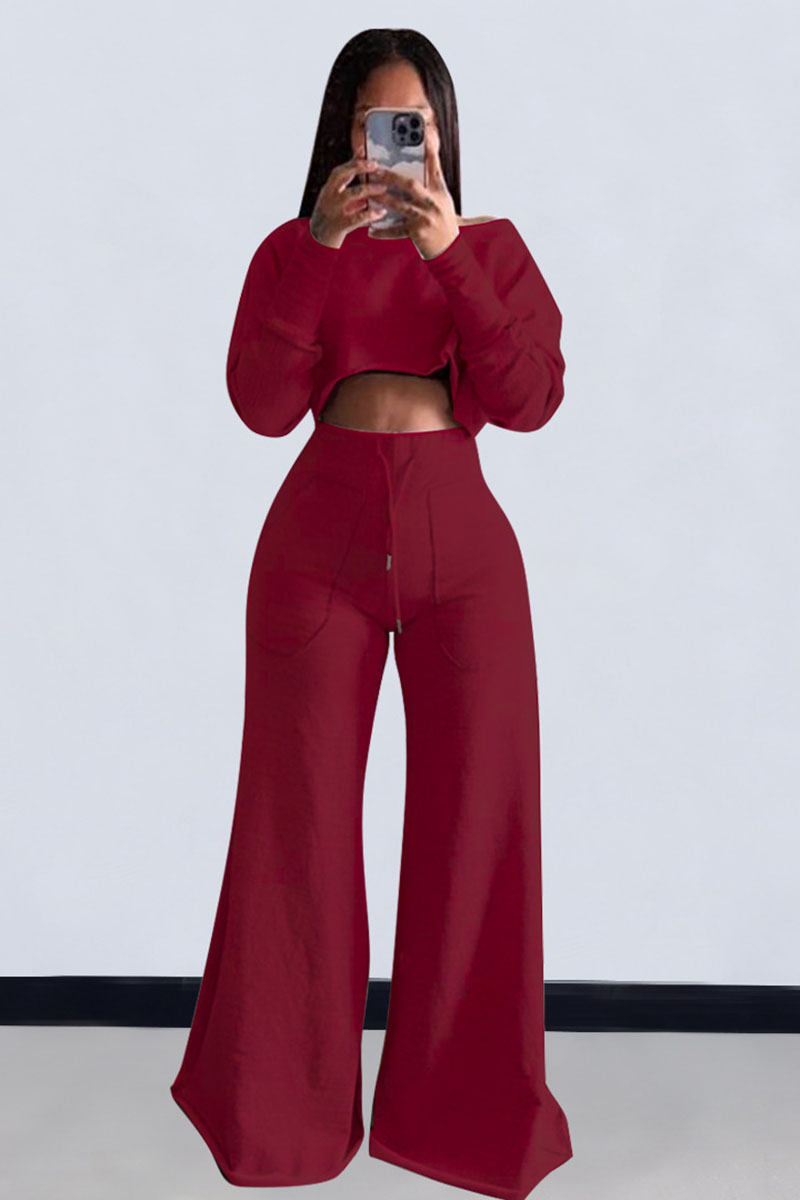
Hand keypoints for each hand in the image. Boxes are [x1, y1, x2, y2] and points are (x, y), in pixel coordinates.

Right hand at [309, 152, 389, 247]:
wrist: (316, 244)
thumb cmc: (330, 222)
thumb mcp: (336, 204)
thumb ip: (350, 194)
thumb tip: (368, 184)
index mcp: (328, 190)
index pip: (340, 170)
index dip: (352, 160)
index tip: (364, 150)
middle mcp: (329, 197)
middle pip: (342, 175)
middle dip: (359, 167)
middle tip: (376, 165)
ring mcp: (333, 210)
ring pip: (353, 194)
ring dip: (370, 189)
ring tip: (383, 188)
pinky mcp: (339, 225)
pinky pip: (357, 217)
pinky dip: (371, 214)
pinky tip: (381, 212)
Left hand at [366, 130, 459, 259]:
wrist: (450, 249)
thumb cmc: (444, 221)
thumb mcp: (443, 199)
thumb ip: (433, 180)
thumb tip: (426, 157)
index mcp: (440, 193)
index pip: (434, 168)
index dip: (429, 151)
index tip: (423, 134)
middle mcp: (433, 204)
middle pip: (410, 185)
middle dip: (391, 176)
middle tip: (375, 170)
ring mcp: (425, 219)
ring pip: (400, 205)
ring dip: (382, 198)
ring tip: (368, 192)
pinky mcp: (418, 234)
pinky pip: (397, 231)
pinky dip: (384, 231)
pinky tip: (371, 230)